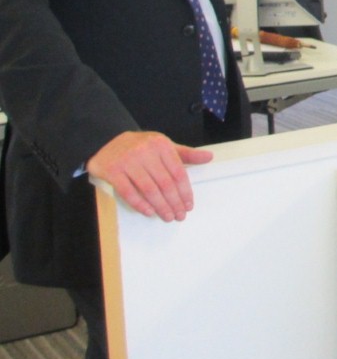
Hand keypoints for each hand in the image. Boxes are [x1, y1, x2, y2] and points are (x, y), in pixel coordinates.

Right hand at [86, 131, 212, 221]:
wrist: (106, 140)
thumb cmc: (140, 146)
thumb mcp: (164, 145)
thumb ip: (185, 154)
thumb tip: (209, 157)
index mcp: (161, 145)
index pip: (178, 172)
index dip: (185, 192)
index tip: (189, 205)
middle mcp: (145, 152)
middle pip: (165, 183)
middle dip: (174, 202)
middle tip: (180, 216)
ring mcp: (128, 161)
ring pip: (149, 189)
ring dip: (160, 206)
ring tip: (168, 217)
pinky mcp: (113, 171)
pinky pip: (128, 192)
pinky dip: (140, 204)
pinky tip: (150, 212)